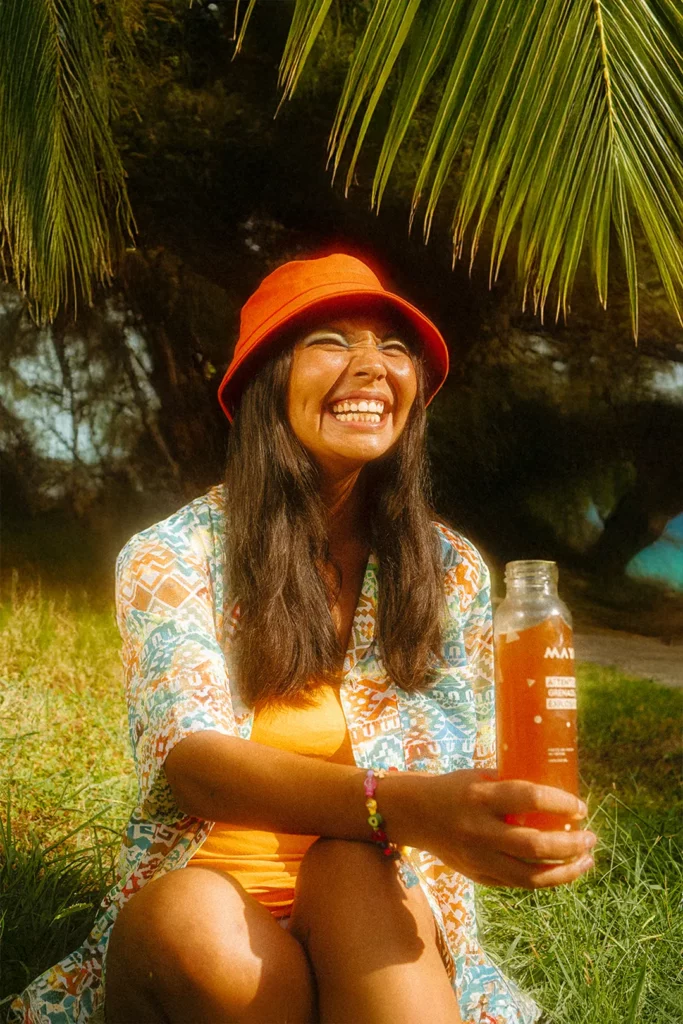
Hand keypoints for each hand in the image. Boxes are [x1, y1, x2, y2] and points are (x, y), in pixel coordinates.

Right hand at [413, 770, 595, 888]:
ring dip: (565, 871)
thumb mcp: (478, 777)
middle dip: (571, 844)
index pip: (529, 799)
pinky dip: (543, 879)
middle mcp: (480, 830)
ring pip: (530, 876)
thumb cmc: (453, 788)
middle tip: (591, 837)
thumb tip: (555, 792)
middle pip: (535, 844)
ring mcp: (478, 857)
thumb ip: (510, 787)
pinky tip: (560, 871)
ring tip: (586, 861)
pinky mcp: (477, 875)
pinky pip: (517, 883)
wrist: (412, 814)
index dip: (561, 803)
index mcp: (481, 797)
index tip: (580, 807)